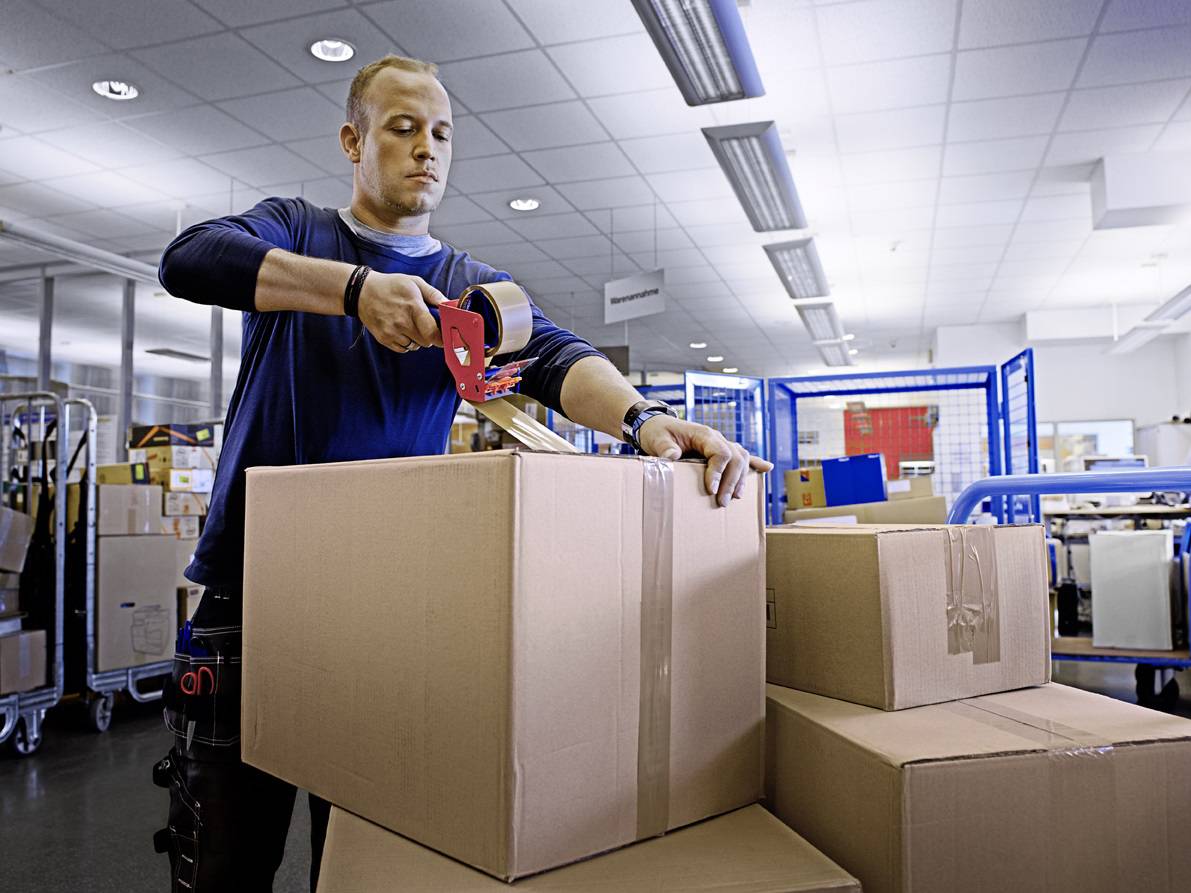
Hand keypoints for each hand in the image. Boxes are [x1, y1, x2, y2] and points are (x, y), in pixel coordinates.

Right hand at [358, 271, 445, 352]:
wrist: (362, 292)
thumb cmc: (391, 285)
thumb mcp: (414, 282)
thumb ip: (433, 294)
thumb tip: (449, 305)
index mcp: (413, 307)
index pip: (433, 333)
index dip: (441, 337)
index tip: (443, 334)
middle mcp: (402, 322)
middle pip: (426, 342)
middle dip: (429, 336)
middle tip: (425, 325)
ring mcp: (392, 332)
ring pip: (415, 346)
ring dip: (417, 339)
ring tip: (410, 325)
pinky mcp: (384, 339)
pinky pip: (403, 349)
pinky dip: (405, 343)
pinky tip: (401, 330)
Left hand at [636, 416, 773, 506]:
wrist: (656, 425)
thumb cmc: (657, 432)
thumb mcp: (656, 439)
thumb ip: (664, 447)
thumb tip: (672, 457)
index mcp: (703, 434)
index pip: (720, 452)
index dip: (718, 472)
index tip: (711, 489)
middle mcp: (716, 438)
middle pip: (736, 458)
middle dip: (731, 482)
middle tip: (722, 502)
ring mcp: (720, 443)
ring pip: (741, 459)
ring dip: (740, 479)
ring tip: (735, 498)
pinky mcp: (720, 450)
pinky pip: (741, 456)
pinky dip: (755, 463)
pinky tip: (766, 469)